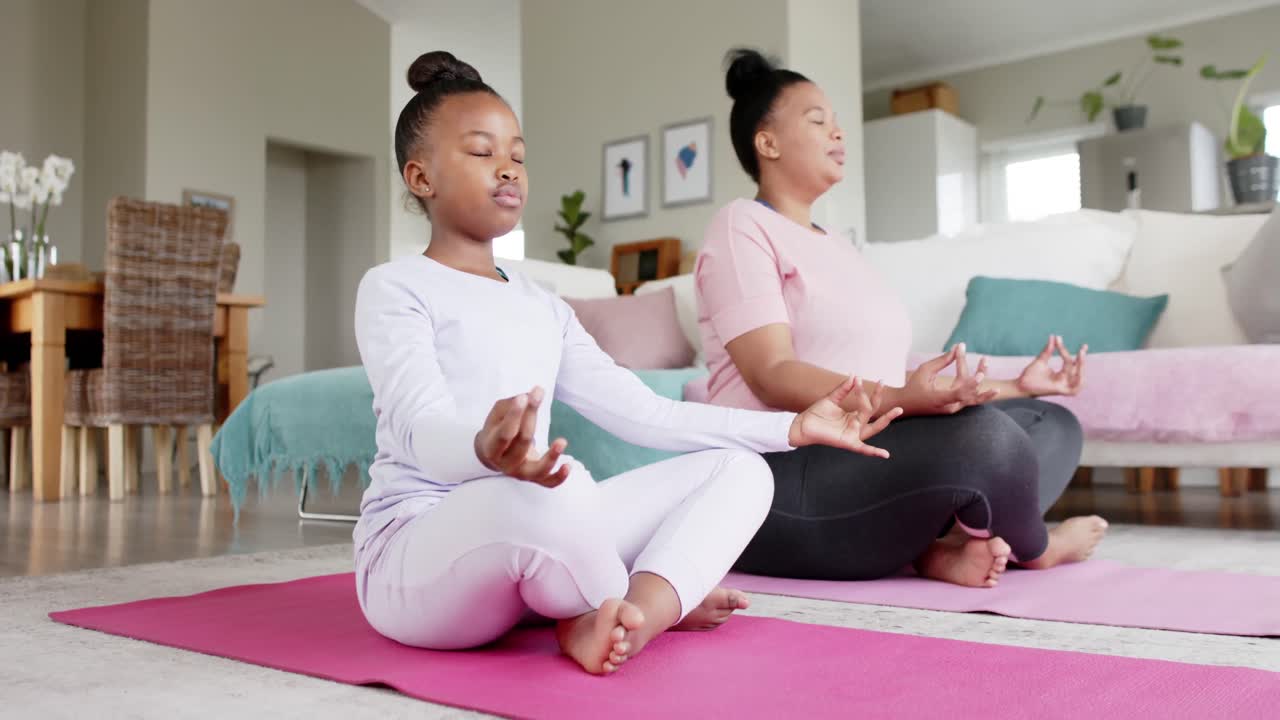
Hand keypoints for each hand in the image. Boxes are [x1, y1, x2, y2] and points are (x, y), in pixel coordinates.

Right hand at [474, 386, 570, 486]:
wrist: (495, 453)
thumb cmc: (499, 427)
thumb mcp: (499, 413)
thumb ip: (514, 404)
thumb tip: (534, 394)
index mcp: (492, 448)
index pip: (505, 433)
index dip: (514, 415)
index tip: (524, 397)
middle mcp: (505, 464)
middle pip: (522, 442)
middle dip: (530, 417)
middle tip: (538, 394)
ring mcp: (520, 474)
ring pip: (536, 470)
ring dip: (551, 457)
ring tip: (562, 441)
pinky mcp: (534, 479)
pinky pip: (548, 483)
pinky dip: (559, 477)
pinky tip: (569, 465)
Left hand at [789, 376, 903, 457]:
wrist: (802, 425)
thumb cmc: (816, 414)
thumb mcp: (831, 399)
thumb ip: (843, 389)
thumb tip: (854, 376)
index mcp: (854, 416)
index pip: (866, 403)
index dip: (864, 390)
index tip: (859, 379)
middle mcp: (856, 425)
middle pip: (873, 412)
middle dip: (879, 399)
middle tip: (884, 384)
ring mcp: (853, 434)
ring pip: (873, 427)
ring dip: (885, 419)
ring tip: (897, 409)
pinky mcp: (847, 442)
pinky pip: (863, 449)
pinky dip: (873, 452)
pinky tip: (885, 454)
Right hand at [901, 344, 999, 414]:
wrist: (907, 404)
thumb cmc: (913, 386)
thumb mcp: (924, 371)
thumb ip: (941, 361)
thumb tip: (957, 349)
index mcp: (939, 399)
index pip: (959, 393)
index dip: (971, 384)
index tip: (980, 375)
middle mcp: (950, 406)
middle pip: (970, 390)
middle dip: (978, 372)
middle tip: (984, 358)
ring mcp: (954, 407)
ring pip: (975, 397)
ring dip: (984, 382)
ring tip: (989, 368)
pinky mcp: (956, 405)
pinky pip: (972, 399)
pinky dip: (982, 393)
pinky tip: (991, 385)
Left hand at [1016, 335, 1086, 396]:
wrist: (1020, 386)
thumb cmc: (1029, 375)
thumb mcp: (1041, 361)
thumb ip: (1048, 350)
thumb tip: (1053, 336)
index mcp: (1061, 375)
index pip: (1069, 362)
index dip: (1064, 350)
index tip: (1058, 338)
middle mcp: (1064, 381)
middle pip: (1078, 371)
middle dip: (1081, 360)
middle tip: (1082, 349)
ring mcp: (1063, 387)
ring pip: (1079, 380)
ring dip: (1081, 369)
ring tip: (1081, 355)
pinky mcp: (1059, 391)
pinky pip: (1073, 390)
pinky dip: (1079, 383)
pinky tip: (1080, 373)